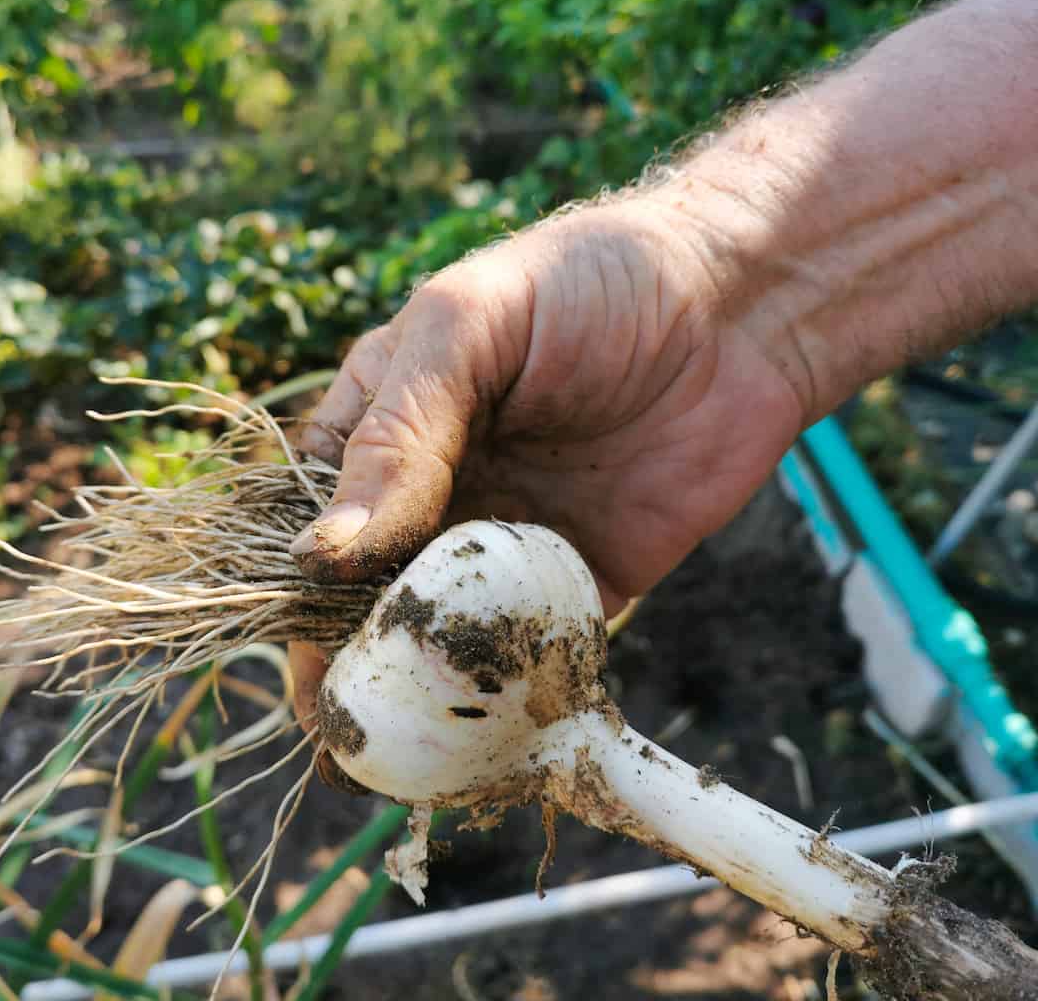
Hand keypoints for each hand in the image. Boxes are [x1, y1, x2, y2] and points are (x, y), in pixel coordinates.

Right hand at [287, 199, 808, 726]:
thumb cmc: (587, 283)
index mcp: (383, 428)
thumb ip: (398, 435)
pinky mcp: (581, 582)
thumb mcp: (468, 329)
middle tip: (345, 724)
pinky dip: (510, 694)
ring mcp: (504, 543)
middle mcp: (434, 495)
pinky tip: (490, 733)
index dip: (296, 586)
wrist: (742, 305)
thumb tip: (325, 554)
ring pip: (441, 637)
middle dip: (350, 662)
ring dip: (422, 695)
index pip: (312, 520)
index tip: (296, 642)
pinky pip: (532, 652)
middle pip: (366, 596)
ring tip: (405, 753)